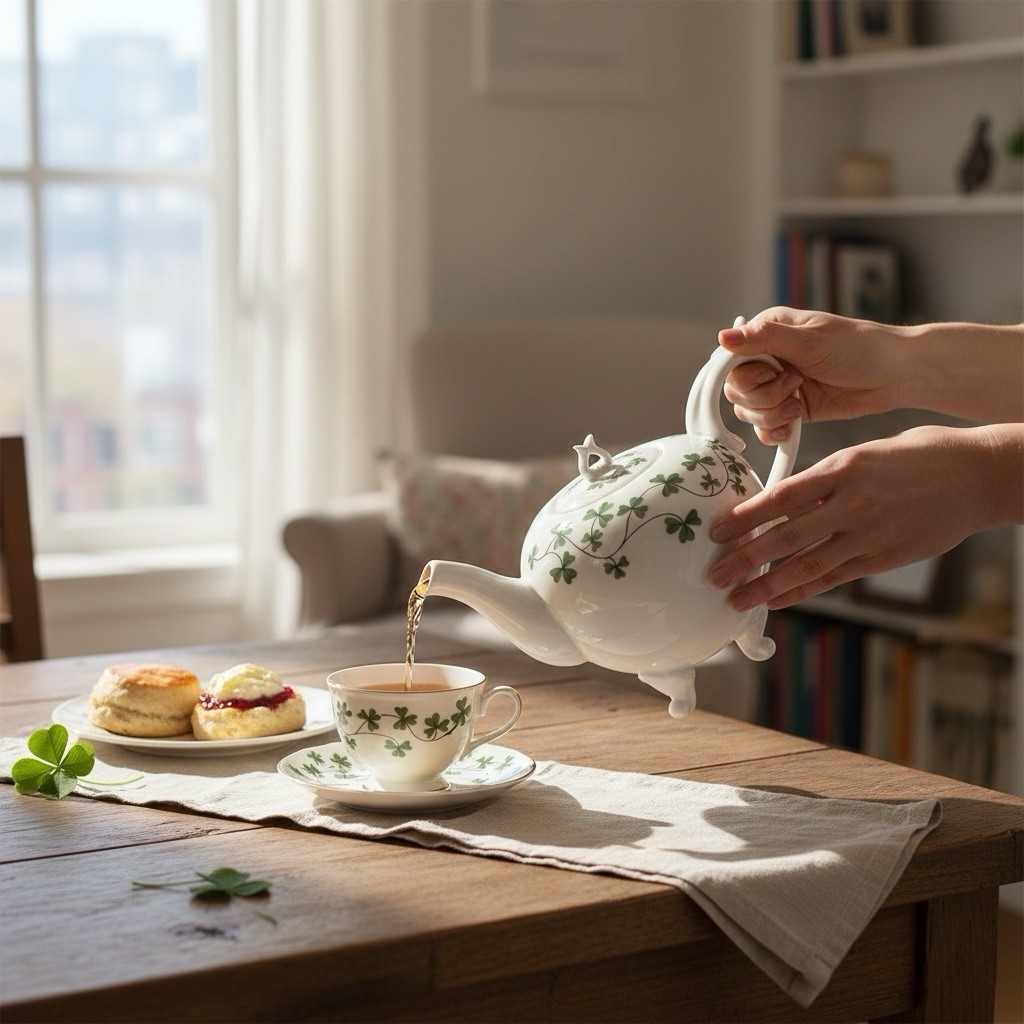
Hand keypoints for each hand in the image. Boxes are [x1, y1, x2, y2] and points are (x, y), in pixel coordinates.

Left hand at [706, 425, 1012, 610]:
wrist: (976, 475)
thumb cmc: (918, 456)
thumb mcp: (864, 453)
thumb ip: (824, 478)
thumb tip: (782, 499)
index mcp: (842, 468)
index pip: (781, 497)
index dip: (746, 518)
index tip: (718, 532)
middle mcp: (851, 503)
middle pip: (785, 536)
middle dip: (744, 558)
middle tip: (714, 574)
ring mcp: (868, 534)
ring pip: (806, 565)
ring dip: (765, 584)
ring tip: (735, 598)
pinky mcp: (883, 558)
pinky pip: (834, 577)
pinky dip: (802, 590)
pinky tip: (776, 600)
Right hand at [719, 307, 902, 443]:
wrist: (894, 375)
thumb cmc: (859, 347)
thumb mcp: (810, 340)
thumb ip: (764, 338)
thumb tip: (722, 336)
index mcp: (767, 334)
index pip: (729, 360)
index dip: (742, 374)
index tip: (768, 374)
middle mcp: (768, 360)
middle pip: (735, 391)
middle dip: (762, 396)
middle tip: (794, 385)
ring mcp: (777, 387)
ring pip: (748, 412)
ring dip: (772, 414)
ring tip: (799, 402)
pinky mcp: (790, 410)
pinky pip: (764, 429)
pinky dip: (774, 431)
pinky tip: (793, 425)